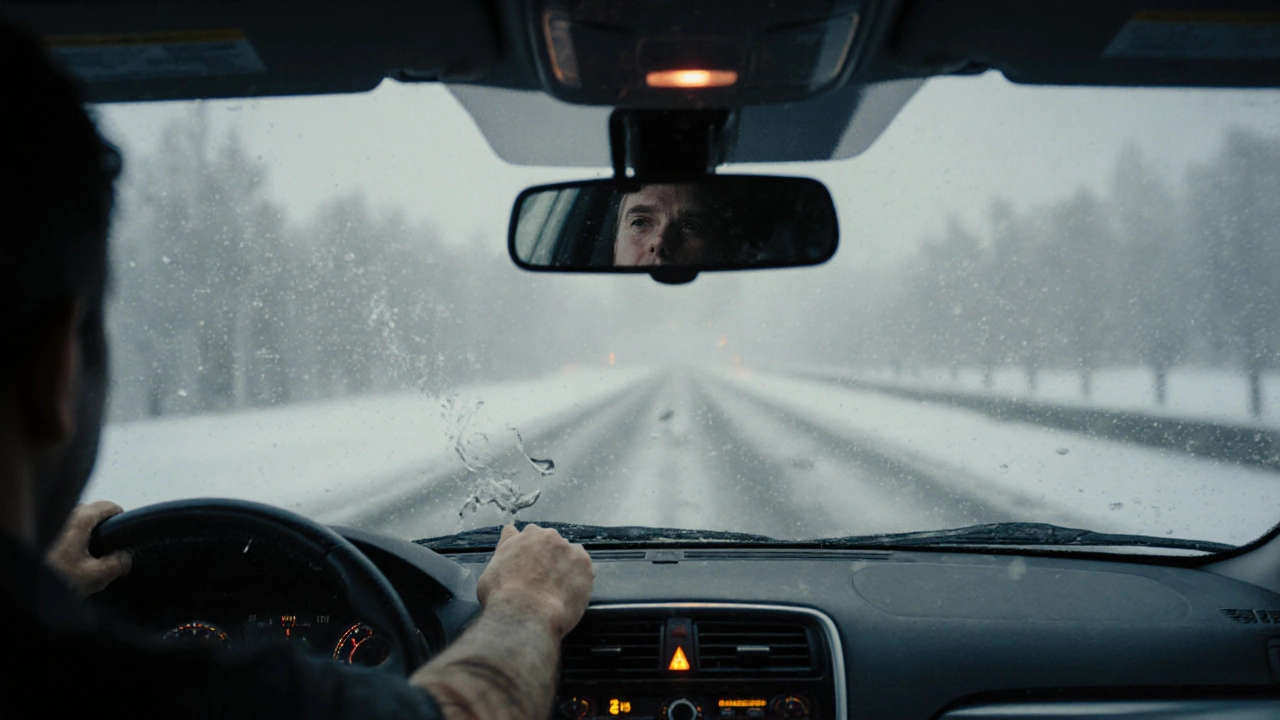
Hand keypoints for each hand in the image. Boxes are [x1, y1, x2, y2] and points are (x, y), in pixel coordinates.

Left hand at [45, 501, 131, 597]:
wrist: (27, 586)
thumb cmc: (54, 577)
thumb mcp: (96, 577)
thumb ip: (118, 565)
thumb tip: (125, 559)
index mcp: (80, 519)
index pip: (108, 506)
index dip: (120, 518)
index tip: (123, 531)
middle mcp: (66, 516)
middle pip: (92, 512)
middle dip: (101, 526)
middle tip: (106, 547)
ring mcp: (52, 524)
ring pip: (77, 522)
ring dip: (84, 533)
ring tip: (86, 555)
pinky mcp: (43, 535)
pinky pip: (64, 530)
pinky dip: (71, 539)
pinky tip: (69, 558)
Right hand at [476, 523, 593, 638]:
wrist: (527, 612)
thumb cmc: (503, 599)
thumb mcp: (487, 578)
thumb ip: (500, 564)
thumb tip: (504, 565)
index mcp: (516, 539)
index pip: (515, 533)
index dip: (519, 546)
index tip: (522, 556)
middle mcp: (541, 537)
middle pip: (544, 539)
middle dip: (543, 554)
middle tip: (541, 577)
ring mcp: (564, 547)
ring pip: (565, 550)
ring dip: (562, 563)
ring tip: (557, 586)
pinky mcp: (582, 561)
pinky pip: (582, 562)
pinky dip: (578, 573)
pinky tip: (571, 587)